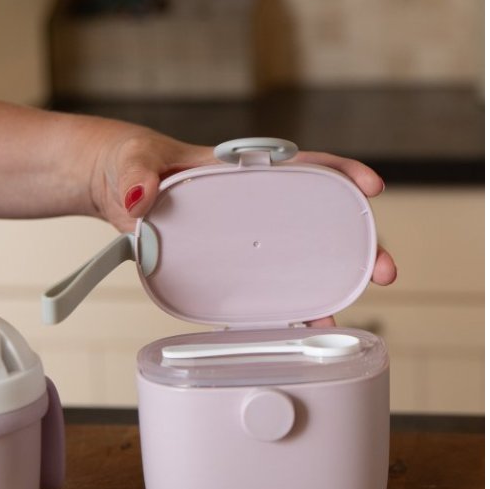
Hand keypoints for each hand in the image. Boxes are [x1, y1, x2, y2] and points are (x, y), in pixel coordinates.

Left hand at [89, 131, 397, 315]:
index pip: (300, 166)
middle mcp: (247, 203)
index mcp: (236, 170)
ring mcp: (236, 236)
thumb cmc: (126, 162)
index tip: (372, 187)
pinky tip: (291, 328)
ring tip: (342, 315)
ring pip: (291, 260)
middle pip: (313, 221)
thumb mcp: (129, 160)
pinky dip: (276, 307)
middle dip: (354, 245)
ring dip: (324, 286)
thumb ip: (136, 175)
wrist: (107, 185)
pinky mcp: (217, 263)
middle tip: (382, 270)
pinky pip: (255, 286)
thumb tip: (141, 198)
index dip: (341, 174)